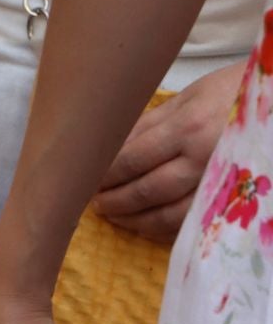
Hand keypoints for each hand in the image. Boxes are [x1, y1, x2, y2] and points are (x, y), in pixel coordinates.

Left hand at [95, 59, 244, 240]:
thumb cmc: (237, 92)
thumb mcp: (192, 96)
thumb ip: (150, 123)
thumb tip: (110, 146)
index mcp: (189, 127)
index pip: (131, 159)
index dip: (104, 175)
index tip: (86, 180)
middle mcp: (204, 159)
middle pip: (146, 191)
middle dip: (114, 201)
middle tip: (94, 203)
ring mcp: (222, 184)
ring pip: (168, 216)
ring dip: (134, 221)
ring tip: (115, 217)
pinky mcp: (234, 202)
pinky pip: (193, 225)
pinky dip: (164, 231)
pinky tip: (147, 226)